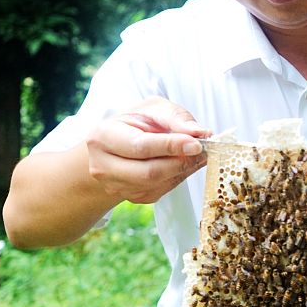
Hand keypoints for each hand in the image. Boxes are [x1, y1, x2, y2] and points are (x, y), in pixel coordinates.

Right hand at [84, 97, 209, 203]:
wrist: (117, 144)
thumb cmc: (135, 123)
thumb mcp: (153, 108)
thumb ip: (175, 117)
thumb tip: (198, 132)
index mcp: (103, 137)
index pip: (141, 146)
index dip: (171, 146)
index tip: (196, 144)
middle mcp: (103, 166)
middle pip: (149, 172)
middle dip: (181, 162)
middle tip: (203, 151)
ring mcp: (115, 185)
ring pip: (158, 184)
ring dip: (182, 170)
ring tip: (195, 154)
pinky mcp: (132, 197)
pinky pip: (161, 191)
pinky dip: (177, 177)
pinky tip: (181, 163)